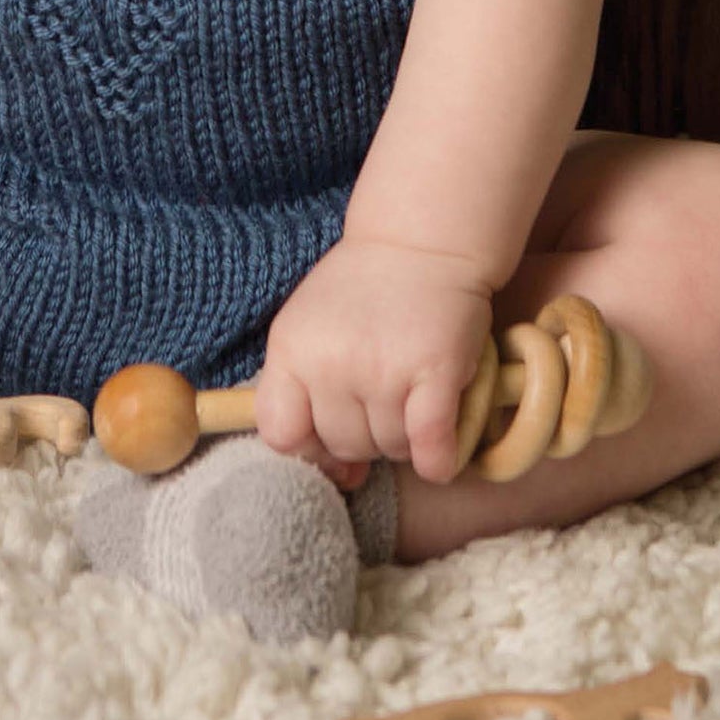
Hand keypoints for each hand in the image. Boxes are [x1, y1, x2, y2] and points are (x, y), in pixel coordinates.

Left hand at [255, 235, 497, 488]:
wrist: (421, 241)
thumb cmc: (363, 289)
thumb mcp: (310, 327)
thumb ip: (307, 394)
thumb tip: (342, 478)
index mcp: (291, 349)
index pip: (280, 435)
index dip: (309, 446)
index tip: (331, 431)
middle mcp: (330, 363)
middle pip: (343, 446)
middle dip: (365, 436)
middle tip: (384, 399)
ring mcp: (382, 370)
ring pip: (390, 450)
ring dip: (405, 438)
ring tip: (411, 396)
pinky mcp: (434, 374)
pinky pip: (431, 450)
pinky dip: (438, 458)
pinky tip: (439, 444)